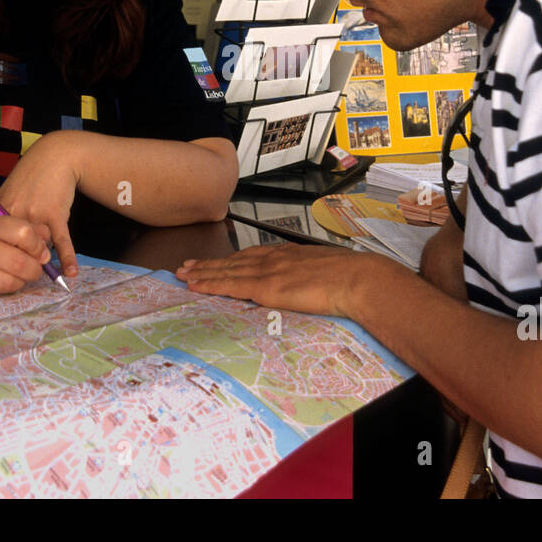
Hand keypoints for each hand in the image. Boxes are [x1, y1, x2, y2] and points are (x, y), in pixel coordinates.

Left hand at [0, 131, 79, 278]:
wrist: (55, 156)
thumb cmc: (32, 175)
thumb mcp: (10, 192)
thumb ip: (4, 215)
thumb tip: (3, 243)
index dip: (7, 256)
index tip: (10, 266)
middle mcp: (14, 213)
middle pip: (18, 248)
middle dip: (28, 258)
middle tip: (31, 268)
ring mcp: (35, 214)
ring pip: (40, 246)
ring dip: (46, 252)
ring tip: (50, 257)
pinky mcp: (55, 214)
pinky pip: (61, 242)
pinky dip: (67, 258)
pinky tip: (70, 273)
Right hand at [0, 213, 51, 294]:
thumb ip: (24, 229)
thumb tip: (47, 242)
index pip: (23, 233)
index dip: (38, 245)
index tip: (41, 251)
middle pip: (20, 261)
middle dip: (35, 268)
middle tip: (37, 267)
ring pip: (11, 281)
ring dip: (24, 280)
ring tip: (23, 274)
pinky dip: (10, 286)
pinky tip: (8, 278)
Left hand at [175, 243, 400, 318]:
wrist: (357, 279)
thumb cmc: (350, 278)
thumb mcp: (325, 272)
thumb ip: (308, 277)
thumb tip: (306, 285)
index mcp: (287, 255)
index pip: (251, 256)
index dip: (230, 260)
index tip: (214, 262)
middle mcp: (273, 259)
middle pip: (233, 261)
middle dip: (208, 265)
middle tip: (186, 266)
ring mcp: (268, 271)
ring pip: (226, 271)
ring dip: (203, 273)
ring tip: (183, 275)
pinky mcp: (266, 287)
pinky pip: (231, 285)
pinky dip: (211, 284)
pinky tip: (196, 285)